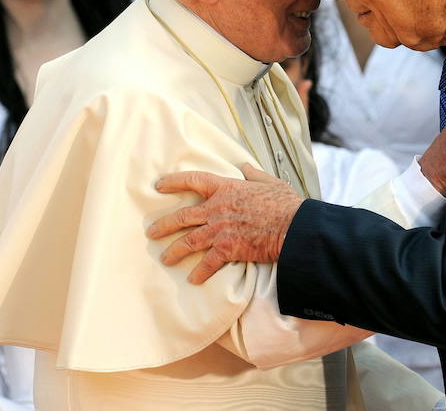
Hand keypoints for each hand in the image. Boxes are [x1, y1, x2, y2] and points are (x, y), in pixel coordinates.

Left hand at [148, 164, 302, 283]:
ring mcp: (220, 229)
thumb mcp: (270, 182)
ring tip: (165, 258)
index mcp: (226, 188)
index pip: (194, 180)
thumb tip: (245, 166)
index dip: (174, 182)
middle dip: (164, 225)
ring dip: (174, 251)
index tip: (159, 185)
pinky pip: (207, 263)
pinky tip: (193, 279)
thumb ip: (254, 174)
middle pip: (182, 216)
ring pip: (188, 241)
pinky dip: (199, 272)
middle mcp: (217, 208)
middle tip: (151, 232)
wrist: (293, 226)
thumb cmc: (285, 204)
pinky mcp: (227, 248)